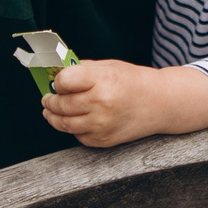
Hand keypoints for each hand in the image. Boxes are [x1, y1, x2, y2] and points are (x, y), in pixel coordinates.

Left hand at [41, 61, 207, 148]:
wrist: (160, 103)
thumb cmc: (133, 81)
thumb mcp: (109, 66)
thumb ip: (82, 69)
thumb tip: (56, 75)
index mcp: (102, 81)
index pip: (64, 81)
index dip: (58, 81)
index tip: (58, 82)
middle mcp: (101, 104)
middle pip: (60, 104)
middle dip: (50, 101)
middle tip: (47, 98)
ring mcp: (102, 125)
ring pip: (64, 124)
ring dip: (53, 117)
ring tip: (50, 111)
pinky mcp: (104, 140)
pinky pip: (78, 136)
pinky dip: (73, 129)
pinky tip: (75, 120)